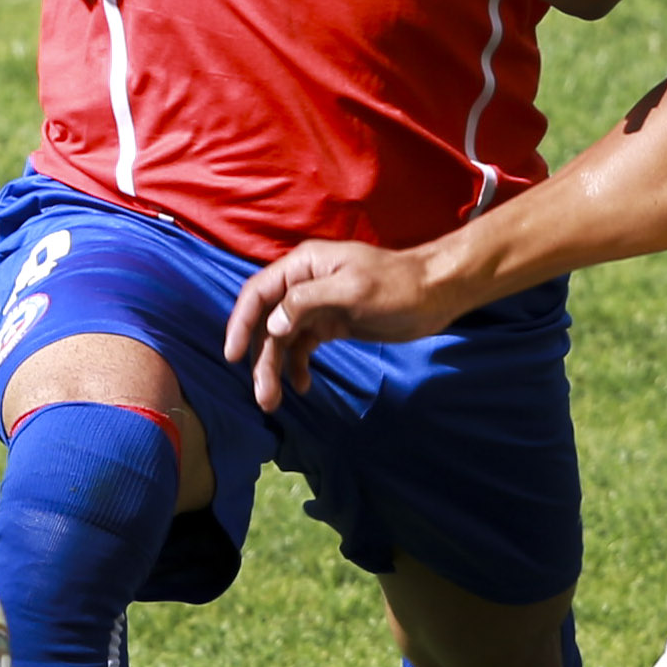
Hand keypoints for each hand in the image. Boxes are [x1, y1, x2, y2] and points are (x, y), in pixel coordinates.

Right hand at [221, 238, 451, 413]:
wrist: (434, 293)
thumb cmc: (397, 284)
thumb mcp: (353, 289)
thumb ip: (308, 301)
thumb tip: (273, 325)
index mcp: (303, 265)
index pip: (259, 293)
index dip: (241, 323)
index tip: (232, 355)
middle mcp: (303, 284)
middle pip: (268, 323)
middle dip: (261, 359)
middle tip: (263, 396)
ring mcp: (316, 306)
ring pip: (283, 340)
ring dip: (276, 369)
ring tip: (274, 402)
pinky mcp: (330, 325)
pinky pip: (303, 348)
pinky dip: (298, 367)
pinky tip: (302, 386)